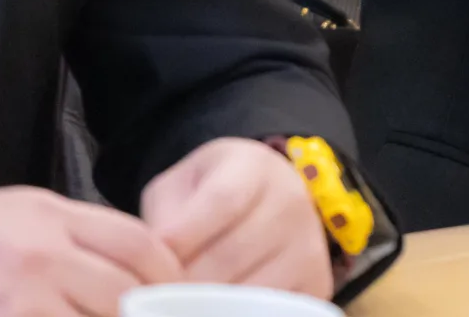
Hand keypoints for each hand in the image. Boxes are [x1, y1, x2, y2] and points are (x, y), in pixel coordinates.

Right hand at [0, 185, 181, 316]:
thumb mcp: (13, 213)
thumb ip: (72, 228)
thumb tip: (131, 254)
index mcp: (49, 217)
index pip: (137, 242)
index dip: (165, 271)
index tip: (175, 288)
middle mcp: (41, 257)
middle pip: (125, 291)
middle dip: (145, 312)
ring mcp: (22, 303)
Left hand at [140, 137, 330, 295]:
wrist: (265, 200)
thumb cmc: (209, 193)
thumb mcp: (180, 186)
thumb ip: (163, 215)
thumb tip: (154, 264)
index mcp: (254, 166)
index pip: (221, 201)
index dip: (182, 236)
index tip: (151, 261)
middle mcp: (292, 202)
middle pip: (231, 255)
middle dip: (183, 283)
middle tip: (154, 297)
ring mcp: (310, 245)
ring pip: (250, 290)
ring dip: (207, 307)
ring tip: (179, 307)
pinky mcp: (317, 282)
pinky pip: (273, 312)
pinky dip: (238, 316)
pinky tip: (215, 312)